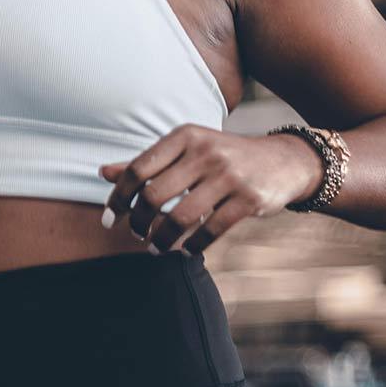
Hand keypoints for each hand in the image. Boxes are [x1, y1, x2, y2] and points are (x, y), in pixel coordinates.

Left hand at [98, 124, 314, 254]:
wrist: (282, 160)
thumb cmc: (221, 157)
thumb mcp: (186, 149)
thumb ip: (146, 162)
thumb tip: (103, 172)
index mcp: (184, 135)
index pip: (138, 168)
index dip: (118, 197)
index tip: (109, 218)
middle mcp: (205, 151)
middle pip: (155, 194)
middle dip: (139, 221)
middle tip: (136, 234)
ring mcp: (228, 175)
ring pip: (181, 216)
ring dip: (162, 239)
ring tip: (156, 248)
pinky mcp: (249, 199)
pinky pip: (211, 230)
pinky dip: (193, 245)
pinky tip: (186, 251)